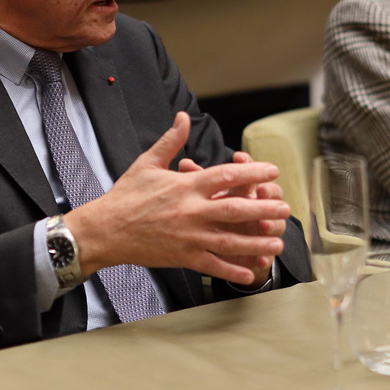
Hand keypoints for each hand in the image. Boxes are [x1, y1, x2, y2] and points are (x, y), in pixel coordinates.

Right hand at [66, 112, 290, 285]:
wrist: (105, 230)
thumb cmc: (126, 195)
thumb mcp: (147, 163)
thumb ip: (172, 141)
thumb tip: (183, 117)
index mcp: (186, 186)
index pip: (226, 175)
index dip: (252, 172)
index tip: (271, 171)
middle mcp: (191, 211)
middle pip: (236, 209)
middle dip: (264, 209)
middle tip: (284, 209)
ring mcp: (188, 236)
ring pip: (230, 240)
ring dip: (257, 242)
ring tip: (278, 243)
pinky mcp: (182, 257)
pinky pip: (212, 265)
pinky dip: (232, 269)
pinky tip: (251, 272)